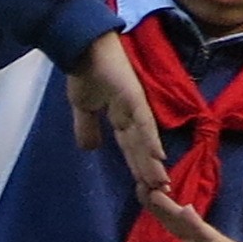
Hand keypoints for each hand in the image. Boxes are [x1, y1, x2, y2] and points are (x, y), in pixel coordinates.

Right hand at [63, 30, 175, 194]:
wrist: (81, 48)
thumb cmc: (83, 72)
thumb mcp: (82, 106)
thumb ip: (87, 127)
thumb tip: (89, 149)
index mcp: (121, 117)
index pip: (131, 146)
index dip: (138, 166)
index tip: (145, 187)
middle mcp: (133, 114)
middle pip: (141, 148)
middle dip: (149, 171)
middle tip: (161, 193)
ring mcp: (135, 106)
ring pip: (145, 140)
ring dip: (152, 163)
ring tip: (160, 183)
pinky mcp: (133, 97)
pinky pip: (142, 123)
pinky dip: (149, 140)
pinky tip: (157, 157)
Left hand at [132, 187, 242, 241]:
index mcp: (194, 241)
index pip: (170, 221)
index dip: (153, 206)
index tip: (138, 188)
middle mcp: (203, 237)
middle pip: (176, 217)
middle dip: (158, 201)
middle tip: (141, 181)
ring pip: (190, 224)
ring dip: (173, 210)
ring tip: (156, 193)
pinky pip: (211, 239)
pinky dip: (198, 227)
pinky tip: (187, 212)